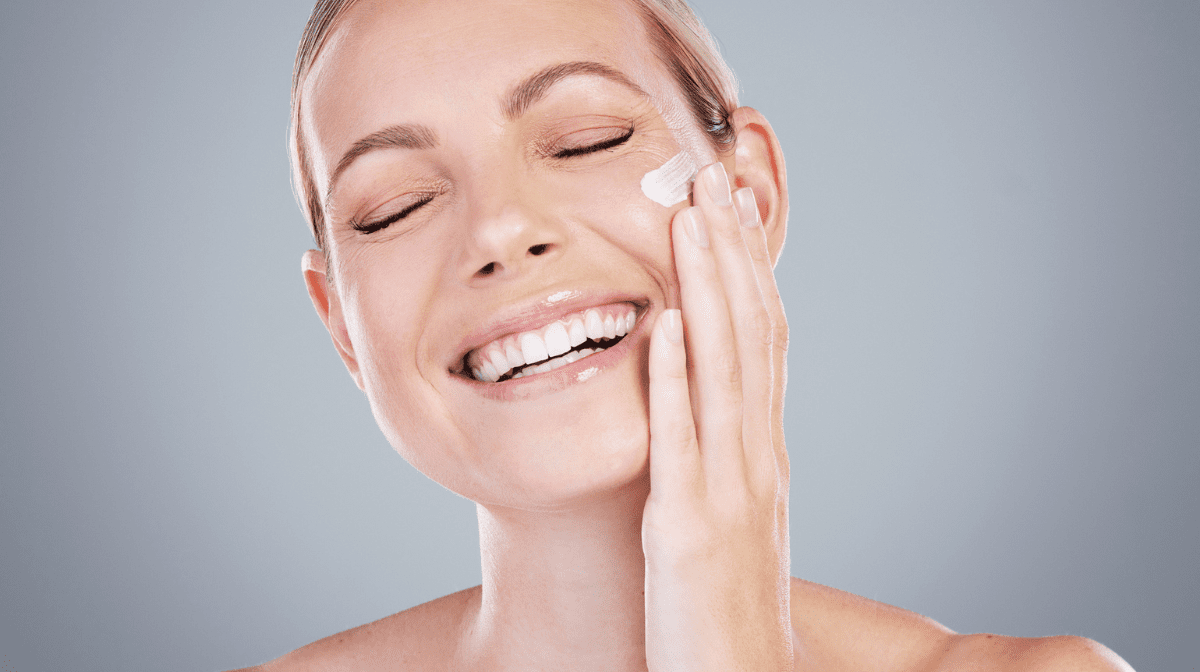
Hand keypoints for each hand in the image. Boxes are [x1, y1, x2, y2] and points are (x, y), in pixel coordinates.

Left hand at [642, 161, 791, 670]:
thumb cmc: (729, 606)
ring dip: (710, 290)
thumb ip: (727, 454)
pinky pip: (683, 443)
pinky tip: (667, 325)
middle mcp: (757, 462)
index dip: (750, 271)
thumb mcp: (738, 517)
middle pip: (751, 337)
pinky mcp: (688, 530)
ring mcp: (728, 492)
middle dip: (729, 255)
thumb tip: (706, 392)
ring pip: (724, 372)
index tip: (730, 210)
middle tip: (708, 180)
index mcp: (765, 456)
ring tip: (690, 223)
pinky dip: (677, 379)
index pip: (765, 343)